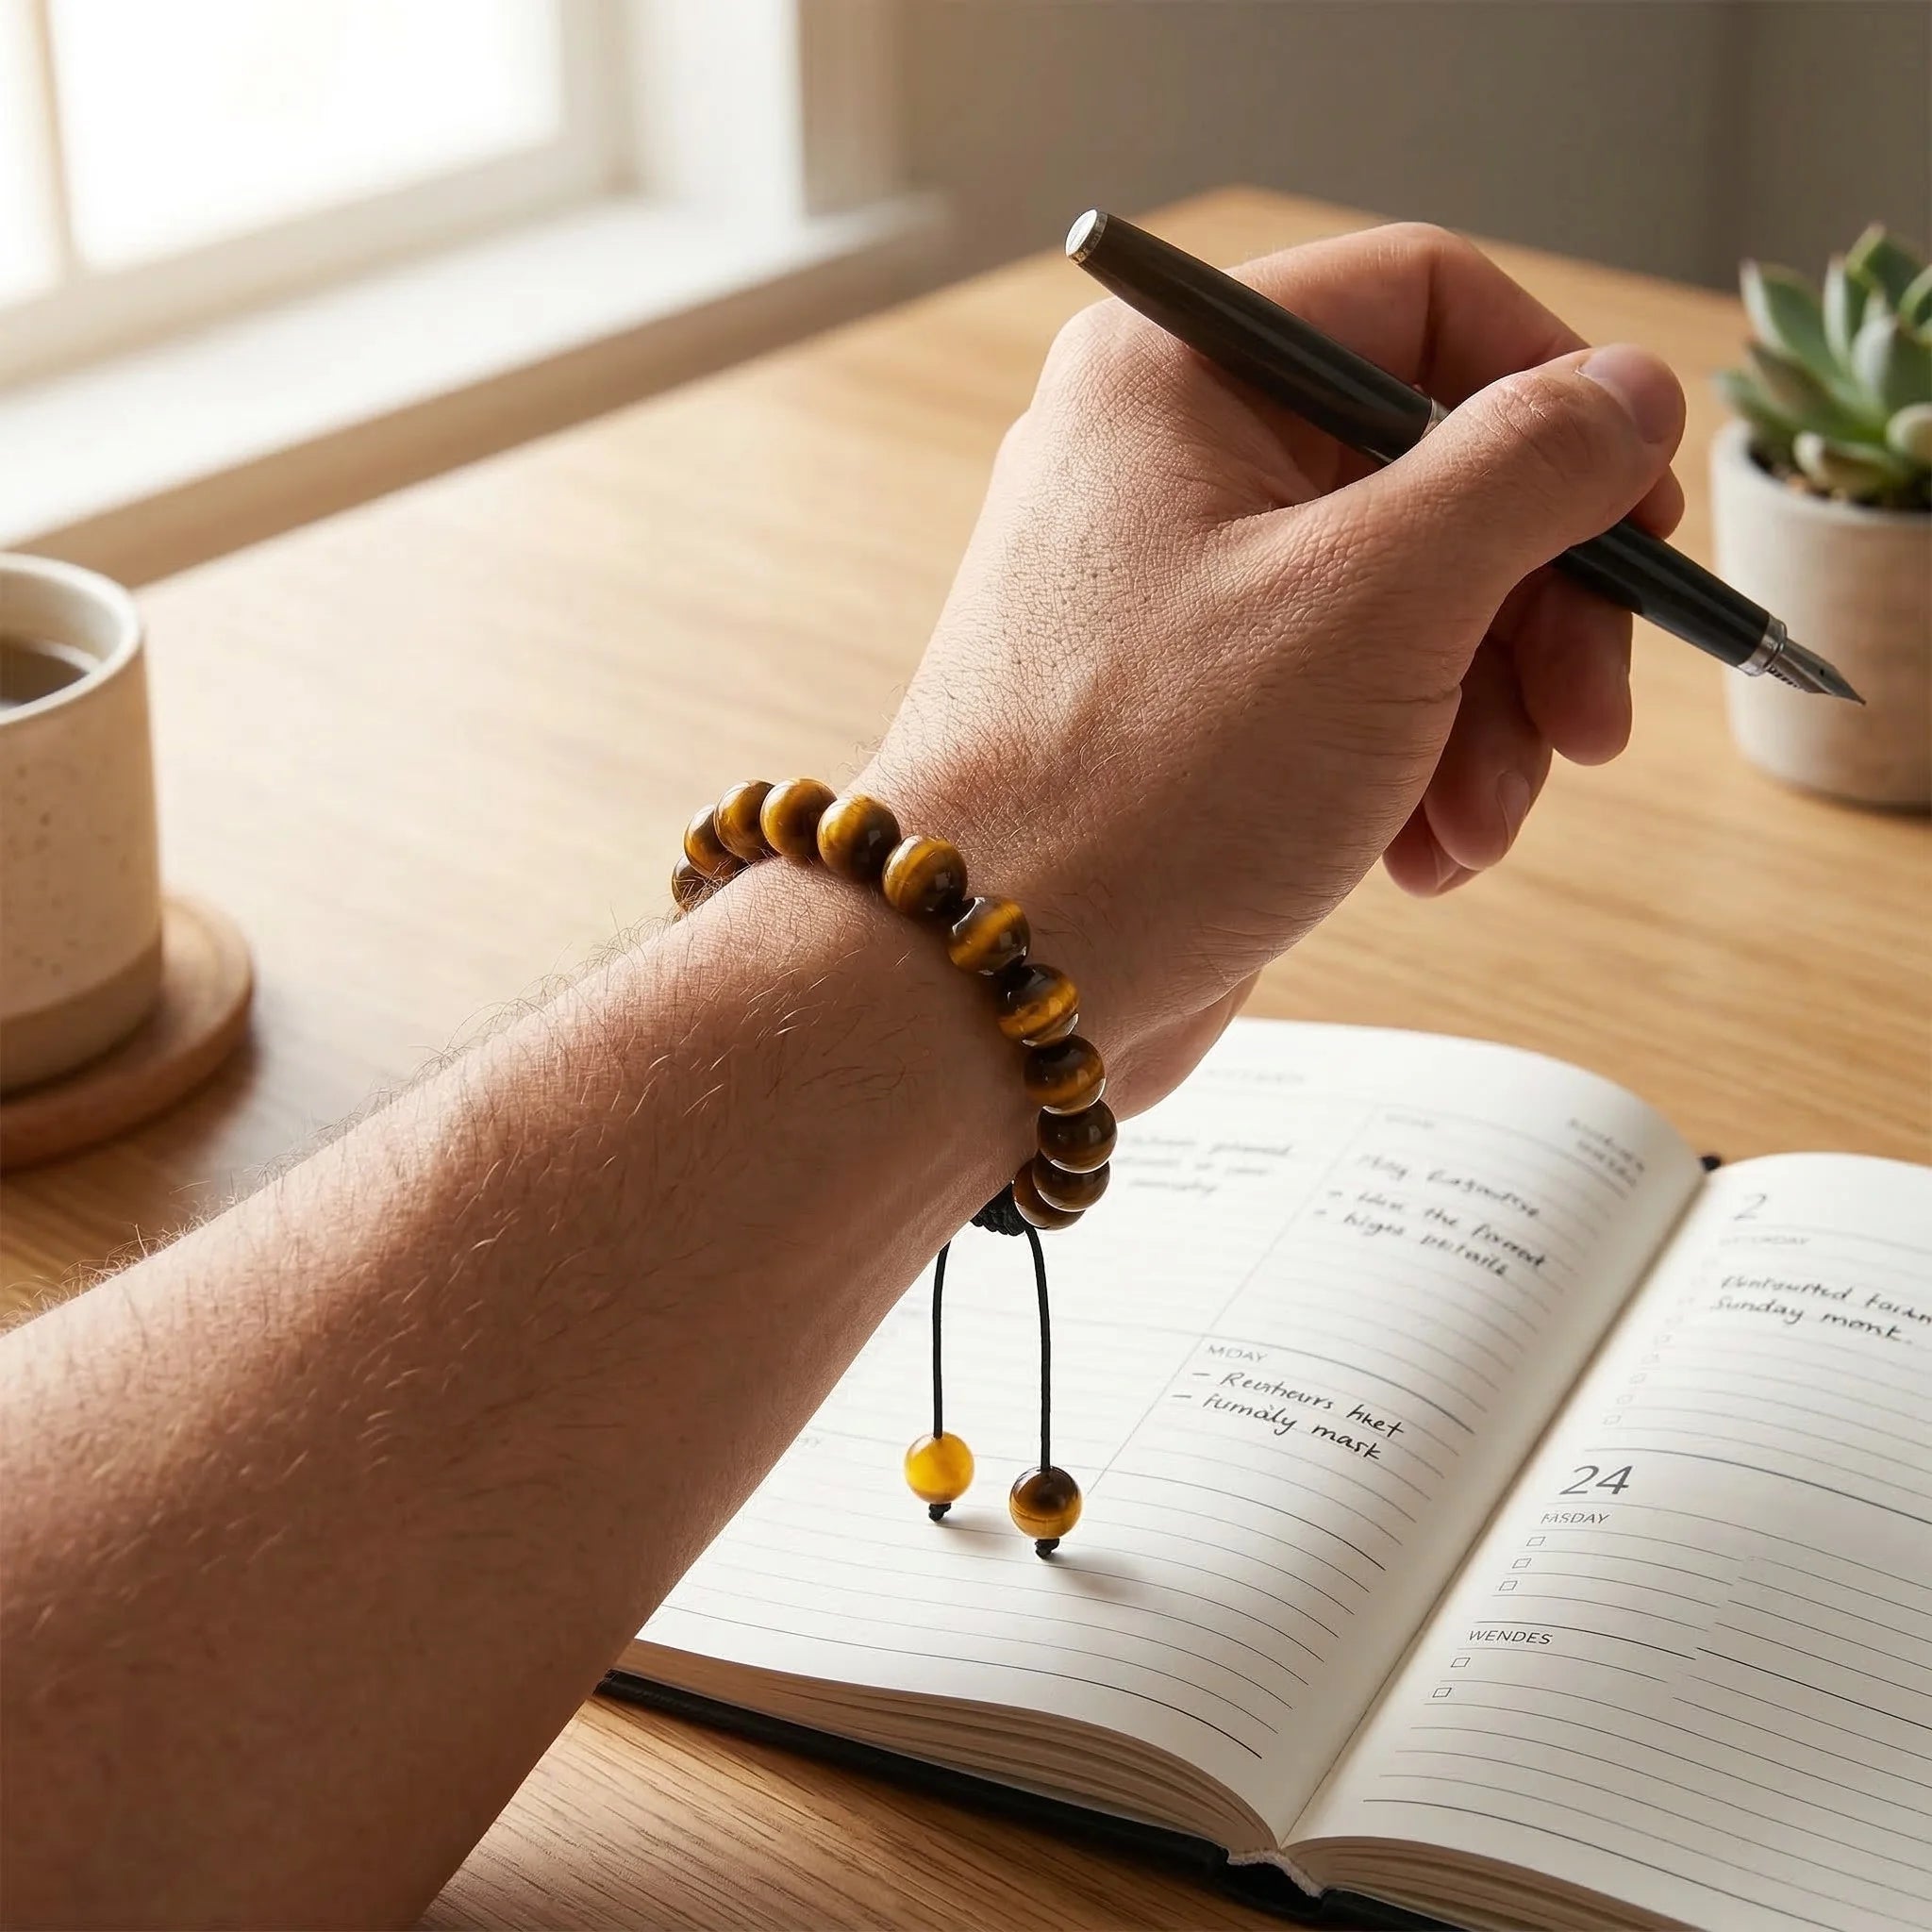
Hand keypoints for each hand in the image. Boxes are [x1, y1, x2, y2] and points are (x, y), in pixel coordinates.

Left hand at [864, 222, 1684, 1109]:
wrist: (992, 978)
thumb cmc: (1148, 781)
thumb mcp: (1380, 597)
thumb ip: (1527, 470)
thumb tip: (1629, 392)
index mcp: (1179, 373)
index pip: (1426, 305)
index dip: (1558, 401)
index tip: (1632, 527)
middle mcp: (1167, 462)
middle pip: (1436, 473)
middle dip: (1536, 611)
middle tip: (1590, 724)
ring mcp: (1177, 593)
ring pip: (1412, 603)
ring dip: (1485, 717)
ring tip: (1478, 824)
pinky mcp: (1192, 710)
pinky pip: (1352, 698)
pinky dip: (1413, 769)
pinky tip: (1425, 856)